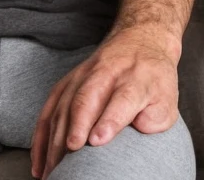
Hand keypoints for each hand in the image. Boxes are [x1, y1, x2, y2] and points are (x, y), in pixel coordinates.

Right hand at [30, 26, 180, 179]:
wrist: (137, 41)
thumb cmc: (153, 78)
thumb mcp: (168, 97)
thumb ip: (156, 117)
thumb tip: (139, 127)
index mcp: (134, 79)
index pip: (122, 99)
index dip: (109, 120)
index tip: (97, 141)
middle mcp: (105, 74)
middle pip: (86, 99)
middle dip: (75, 125)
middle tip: (69, 152)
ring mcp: (82, 75)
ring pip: (64, 104)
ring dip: (55, 134)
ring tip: (52, 167)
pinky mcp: (67, 81)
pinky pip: (50, 107)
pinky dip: (41, 134)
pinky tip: (40, 158)